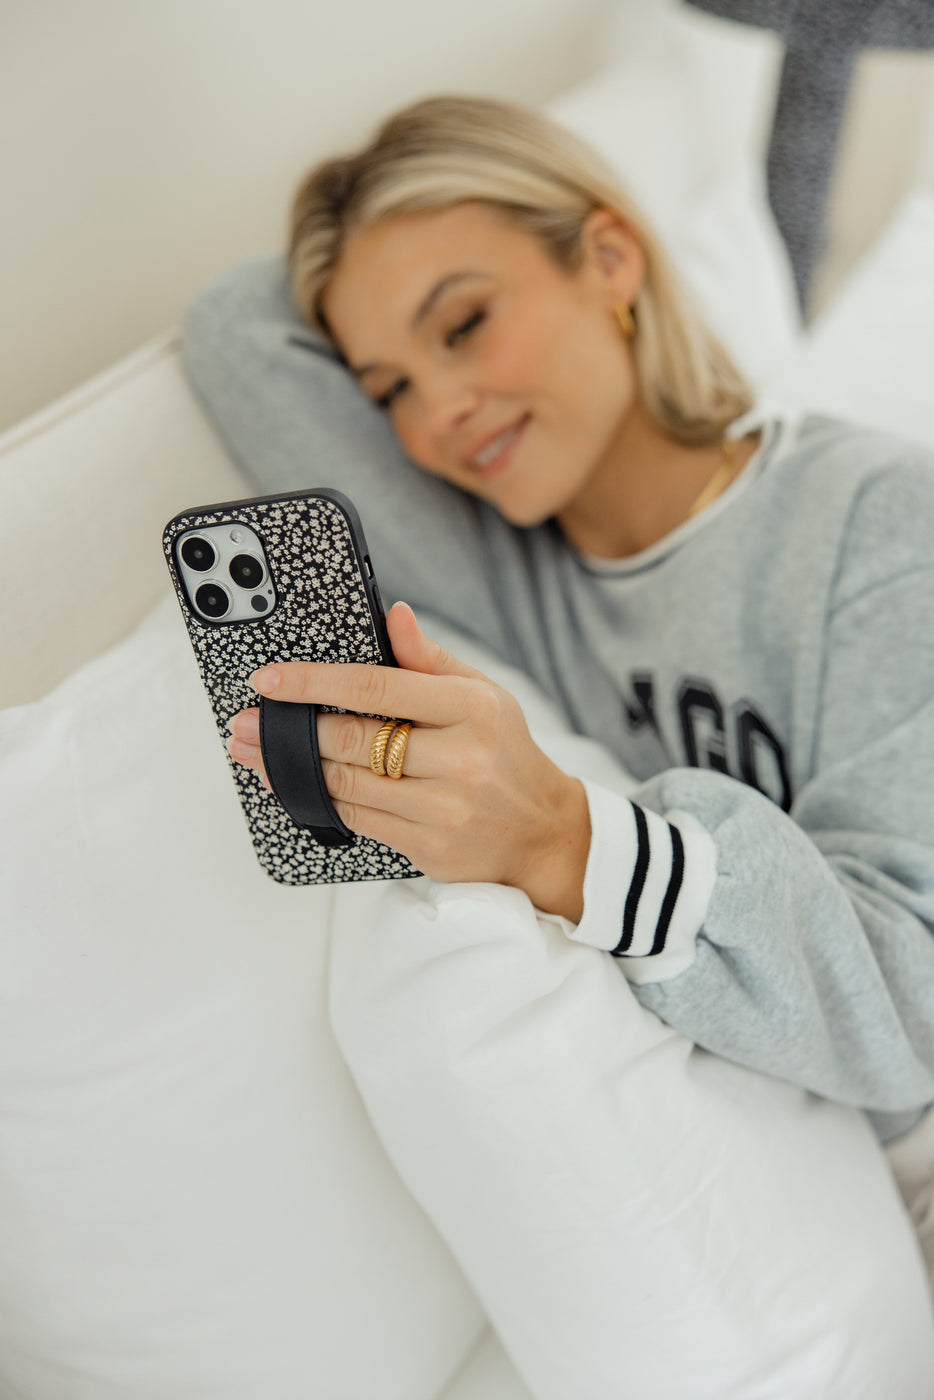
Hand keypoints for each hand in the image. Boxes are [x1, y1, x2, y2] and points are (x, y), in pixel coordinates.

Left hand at [226, 602, 589, 919]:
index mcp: (471, 707)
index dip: (315, 682)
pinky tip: (300, 786)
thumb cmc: (505, 755)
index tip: (272, 679)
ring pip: (347, 784)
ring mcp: (445, 806)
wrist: (541, 833)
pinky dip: (323, 801)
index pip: (377, 686)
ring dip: (293, 770)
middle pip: (353, 739)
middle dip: (291, 731)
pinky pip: (359, 820)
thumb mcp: (481, 694)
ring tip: (257, 753)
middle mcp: (461, 757)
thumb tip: (393, 614)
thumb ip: (429, 658)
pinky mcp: (430, 846)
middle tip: (248, 722)